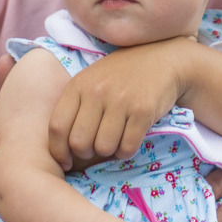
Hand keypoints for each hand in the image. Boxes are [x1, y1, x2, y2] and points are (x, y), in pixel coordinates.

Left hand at [47, 40, 189, 169]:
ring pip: (103, 148)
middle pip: (79, 143)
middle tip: (97, 146)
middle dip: (87, 153)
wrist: (164, 60)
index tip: (66, 161)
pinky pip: (127, 147)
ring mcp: (120, 100)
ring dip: (110, 151)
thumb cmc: (122, 75)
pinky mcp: (143, 110)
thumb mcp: (92, 81)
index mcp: (79, 84)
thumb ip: (76, 108)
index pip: (57, 126)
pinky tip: (131, 137)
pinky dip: (127, 150)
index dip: (59, 151)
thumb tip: (63, 152)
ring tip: (116, 138)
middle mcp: (97, 91)